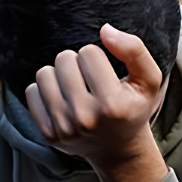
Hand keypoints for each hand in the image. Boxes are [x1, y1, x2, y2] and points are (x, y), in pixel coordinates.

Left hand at [26, 24, 169, 181]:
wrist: (118, 151)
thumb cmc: (133, 109)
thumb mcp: (149, 80)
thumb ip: (134, 50)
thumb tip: (105, 29)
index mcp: (112, 104)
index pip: (88, 52)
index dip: (97, 57)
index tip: (105, 74)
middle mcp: (86, 118)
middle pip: (64, 59)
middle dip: (76, 63)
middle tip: (89, 80)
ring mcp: (64, 128)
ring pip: (44, 73)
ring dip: (59, 75)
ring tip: (74, 88)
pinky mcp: (48, 133)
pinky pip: (31, 92)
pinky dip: (45, 91)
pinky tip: (62, 100)